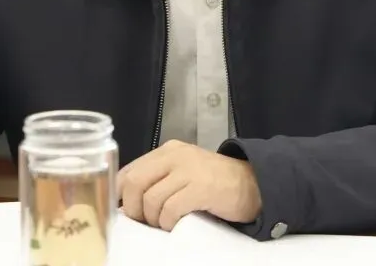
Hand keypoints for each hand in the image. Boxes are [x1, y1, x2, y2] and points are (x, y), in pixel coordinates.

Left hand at [117, 140, 260, 230]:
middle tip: (144, 222)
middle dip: (133, 209)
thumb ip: (159, 178)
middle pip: (134, 182)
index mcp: (167, 150)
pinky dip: (168, 222)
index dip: (120, 194)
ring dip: (153, 219)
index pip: (129, 170)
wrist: (255, 184)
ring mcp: (189, 170)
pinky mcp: (201, 188)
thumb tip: (127, 202)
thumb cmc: (216, 183)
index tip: (124, 211)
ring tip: (164, 224)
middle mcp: (175, 155)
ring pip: (151, 199)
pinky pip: (170, 209)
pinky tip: (176, 224)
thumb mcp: (183, 171)